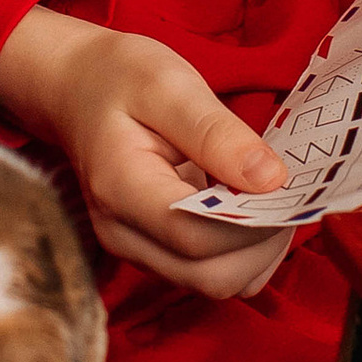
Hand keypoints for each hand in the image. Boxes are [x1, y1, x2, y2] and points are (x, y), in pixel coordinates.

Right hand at [0, 6, 291, 298]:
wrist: (76, 88)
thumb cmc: (119, 77)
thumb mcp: (168, 83)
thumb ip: (217, 132)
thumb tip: (272, 180)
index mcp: (120, 187)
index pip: (197, 237)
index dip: (253, 222)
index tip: (285, 183)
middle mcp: (122, 233)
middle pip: (211, 276)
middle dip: (263, 243)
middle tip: (284, 190)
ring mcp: (134, 249)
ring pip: (216, 284)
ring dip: (257, 251)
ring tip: (266, 197)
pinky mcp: (151, 252)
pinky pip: (210, 274)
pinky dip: (242, 253)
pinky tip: (245, 208)